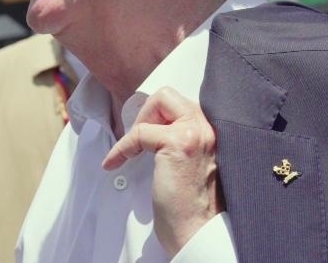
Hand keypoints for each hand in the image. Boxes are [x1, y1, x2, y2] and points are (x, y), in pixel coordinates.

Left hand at [102, 87, 221, 256]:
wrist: (198, 232)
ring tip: (129, 150)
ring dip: (136, 126)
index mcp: (212, 134)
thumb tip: (154, 129)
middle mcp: (207, 129)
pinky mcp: (177, 144)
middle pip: (169, 96)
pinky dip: (122, 147)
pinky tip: (115, 163)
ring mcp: (194, 134)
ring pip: (157, 102)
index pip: (181, 104)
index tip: (145, 135)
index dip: (158, 116)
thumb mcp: (193, 166)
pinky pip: (139, 132)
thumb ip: (183, 144)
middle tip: (138, 139)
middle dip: (147, 112)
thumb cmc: (192, 207)